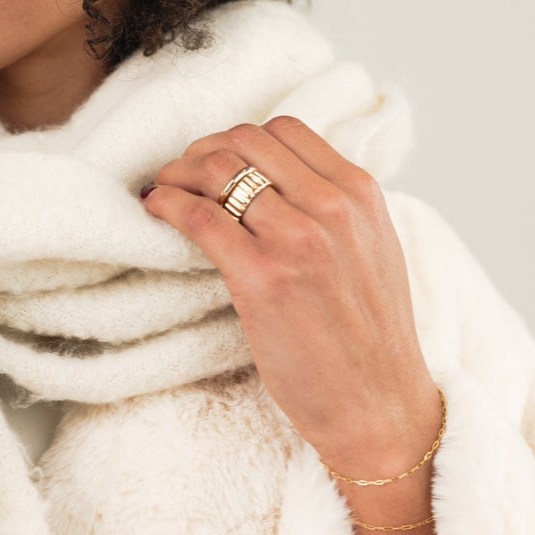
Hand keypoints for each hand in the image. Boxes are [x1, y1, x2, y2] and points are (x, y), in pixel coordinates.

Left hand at [141, 116, 439, 474]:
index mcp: (360, 193)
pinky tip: (155, 209)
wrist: (379, 404)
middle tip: (180, 175)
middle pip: (244, 141)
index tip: (216, 161)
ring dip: (177, 173)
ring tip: (164, 191)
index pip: (284, 130)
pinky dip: (167, 204)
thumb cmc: (370, 338)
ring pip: (217, 170)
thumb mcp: (374, 250)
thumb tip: (283, 181)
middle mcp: (331, 206)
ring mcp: (297, 240)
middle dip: (202, 151)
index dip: (238, 140)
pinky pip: (199, 217)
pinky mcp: (262, 278)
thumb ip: (337, 208)